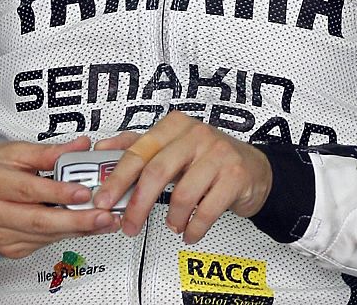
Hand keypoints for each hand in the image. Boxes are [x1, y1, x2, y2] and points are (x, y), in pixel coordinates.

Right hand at [0, 136, 119, 258]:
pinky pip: (41, 242)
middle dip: (75, 220)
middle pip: (38, 220)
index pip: (28, 189)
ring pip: (43, 235)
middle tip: (103, 216)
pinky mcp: (8, 249)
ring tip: (103, 222)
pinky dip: (65, 234)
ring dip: (77, 230)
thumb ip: (47, 152)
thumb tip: (79, 146)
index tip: (84, 191)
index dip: (58, 192)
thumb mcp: (12, 152)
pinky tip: (83, 227)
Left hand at [92, 112, 272, 244]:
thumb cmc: (207, 158)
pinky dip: (193, 228)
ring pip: (182, 194)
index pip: (139, 150)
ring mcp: (218, 154)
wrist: (253, 168)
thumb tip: (103, 150)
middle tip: (128, 226)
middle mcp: (196, 134)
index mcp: (175, 125)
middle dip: (137, 205)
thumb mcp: (173, 146)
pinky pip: (206, 210)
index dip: (117, 177)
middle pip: (156, 171)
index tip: (103, 199)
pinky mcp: (235, 176)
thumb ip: (139, 147)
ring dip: (172, 219)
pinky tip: (190, 232)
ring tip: (172, 226)